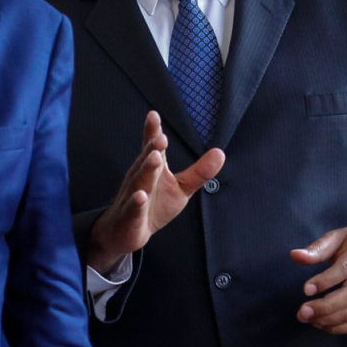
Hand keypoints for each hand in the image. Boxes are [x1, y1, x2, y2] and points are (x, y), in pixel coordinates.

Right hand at [87, 111, 224, 273]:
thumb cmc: (154, 206)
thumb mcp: (181, 188)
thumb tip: (220, 152)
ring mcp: (133, 196)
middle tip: (161, 137)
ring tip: (154, 157)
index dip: (152, 131)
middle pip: (146, 160)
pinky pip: (134, 208)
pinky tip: (140, 196)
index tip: (154, 115)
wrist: (125, 231)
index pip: (151, 146)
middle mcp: (140, 178)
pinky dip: (136, 202)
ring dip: (146, 168)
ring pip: (139, 180)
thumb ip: (199, 172)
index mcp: (152, 168)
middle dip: (153, 148)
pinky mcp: (131, 217)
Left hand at [290, 225, 346, 333]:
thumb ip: (317, 249)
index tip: (305, 289)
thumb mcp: (338, 237)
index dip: (325, 281)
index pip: (345, 269)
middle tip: (303, 312)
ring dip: (332, 319)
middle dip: (325, 306)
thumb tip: (294, 256)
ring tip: (310, 319)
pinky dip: (342, 327)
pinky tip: (324, 325)